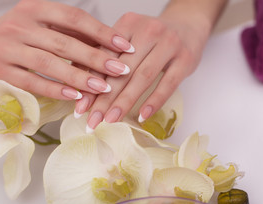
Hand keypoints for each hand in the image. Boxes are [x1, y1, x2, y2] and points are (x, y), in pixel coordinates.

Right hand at [0, 0, 133, 98]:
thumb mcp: (38, 25)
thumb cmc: (15, 38)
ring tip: (104, 88)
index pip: (74, 17)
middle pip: (65, 42)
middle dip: (96, 58)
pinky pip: (32, 81)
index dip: (101, 32)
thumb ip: (67, 31)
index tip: (125, 46)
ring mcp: (7, 47)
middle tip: (122, 70)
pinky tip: (74, 96)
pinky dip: (54, 89)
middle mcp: (20, 24)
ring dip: (79, 76)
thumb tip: (107, 44)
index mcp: (34, 8)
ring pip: (50, 63)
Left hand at [74, 11, 210, 130]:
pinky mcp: (185, 59)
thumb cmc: (151, 38)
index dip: (90, 83)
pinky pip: (168, 84)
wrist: (187, 26)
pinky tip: (142, 116)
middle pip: (121, 70)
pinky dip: (154, 101)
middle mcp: (148, 30)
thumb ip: (103, 56)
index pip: (104, 57)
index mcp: (128, 23)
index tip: (80, 108)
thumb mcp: (127, 39)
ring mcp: (169, 44)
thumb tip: (76, 83)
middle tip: (92, 121)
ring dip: (125, 102)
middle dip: (104, 98)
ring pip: (142, 77)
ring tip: (111, 121)